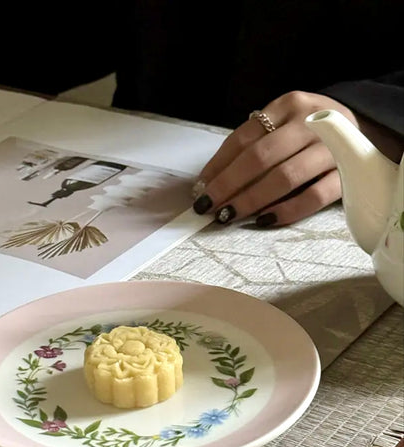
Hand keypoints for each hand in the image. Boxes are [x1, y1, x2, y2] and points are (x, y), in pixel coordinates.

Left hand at [192, 91, 359, 226]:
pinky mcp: (348, 174)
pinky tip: (264, 220)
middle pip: (260, 157)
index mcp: (288, 105)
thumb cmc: (310, 134)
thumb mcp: (283, 125)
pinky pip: (314, 196)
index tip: (201, 189)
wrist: (366, 131)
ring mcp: (332, 147)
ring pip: (284, 177)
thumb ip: (252, 145)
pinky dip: (286, 210)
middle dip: (228, 185)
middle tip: (208, 207)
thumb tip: (209, 182)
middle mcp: (311, 121)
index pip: (243, 137)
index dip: (218, 166)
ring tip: (228, 215)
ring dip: (250, 200)